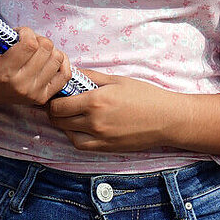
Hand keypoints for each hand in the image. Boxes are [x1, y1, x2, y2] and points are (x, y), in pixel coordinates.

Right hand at [0, 26, 71, 107]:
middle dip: (37, 38)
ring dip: (49, 49)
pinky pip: (65, 75)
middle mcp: (21, 85)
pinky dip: (61, 63)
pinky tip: (48, 58)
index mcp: (3, 73)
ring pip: (57, 58)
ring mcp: (34, 93)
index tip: (18, 33)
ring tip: (35, 50)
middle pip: (46, 48)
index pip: (29, 45)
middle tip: (27, 40)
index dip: (26, 32)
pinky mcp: (43, 98)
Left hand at [47, 71, 219, 156]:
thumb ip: (90, 76)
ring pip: (67, 134)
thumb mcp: (117, 80)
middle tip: (59, 103)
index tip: (55, 93)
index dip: (53, 99)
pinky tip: (80, 127)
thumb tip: (71, 71)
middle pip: (59, 120)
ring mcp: (99, 138)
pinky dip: (75, 136)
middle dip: (54, 111)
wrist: (166, 119)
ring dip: (63, 125)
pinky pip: (80, 145)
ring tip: (69, 115)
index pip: (58, 105)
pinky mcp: (106, 148)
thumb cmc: (144, 95)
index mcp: (95, 100)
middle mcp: (94, 121)